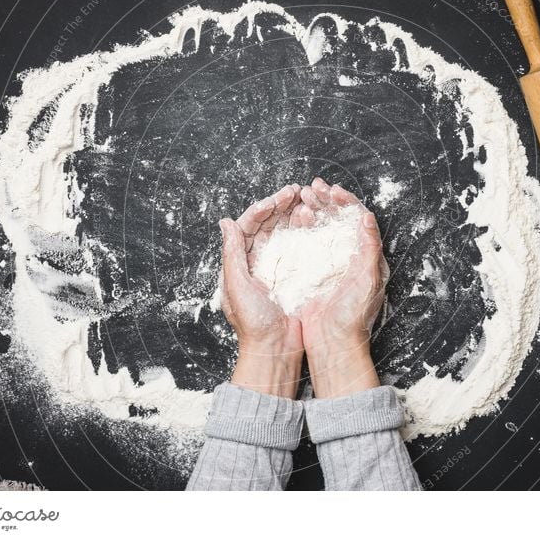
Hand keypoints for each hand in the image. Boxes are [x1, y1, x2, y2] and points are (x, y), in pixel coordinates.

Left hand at [219, 184, 304, 397]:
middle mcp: (257, 260)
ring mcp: (277, 267)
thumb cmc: (253, 323)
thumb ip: (231, 254)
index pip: (249, 225)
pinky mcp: (294, 274)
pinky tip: (313, 219)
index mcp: (240, 261)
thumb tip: (226, 222)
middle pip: (268, 223)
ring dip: (293, 213)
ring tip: (306, 199)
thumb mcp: (236, 286)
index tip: (278, 198)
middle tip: (296, 190)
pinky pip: (299, 245)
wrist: (275, 349)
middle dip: (280, 204)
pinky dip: (305, 230)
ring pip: (284, 230)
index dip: (263, 208)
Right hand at [298, 178, 389, 397]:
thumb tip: (367, 217)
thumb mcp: (367, 280)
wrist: (332, 343)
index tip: (332, 191)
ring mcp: (329, 264)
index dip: (346, 202)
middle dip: (326, 200)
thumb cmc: (353, 316)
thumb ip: (370, 248)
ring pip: (321, 227)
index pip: (358, 220)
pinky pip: (305, 243)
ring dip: (312, 209)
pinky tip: (292, 218)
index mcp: (366, 257)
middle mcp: (349, 257)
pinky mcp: (311, 272)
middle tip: (312, 187)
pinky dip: (299, 227)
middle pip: (338, 219)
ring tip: (300, 197)